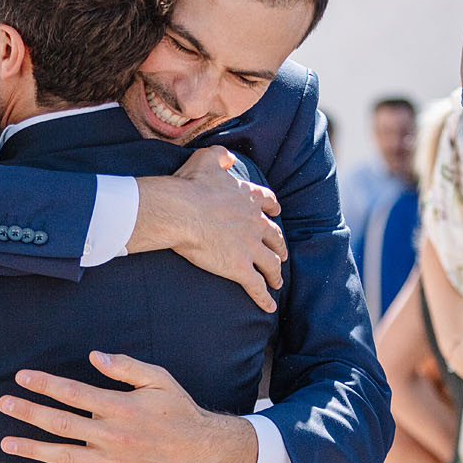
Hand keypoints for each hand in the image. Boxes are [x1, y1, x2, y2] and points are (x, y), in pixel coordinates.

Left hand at [0, 351, 257, 462]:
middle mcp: (111, 436)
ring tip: (6, 443)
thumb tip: (95, 356)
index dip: (45, 384)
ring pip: (63, 456)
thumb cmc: (178, 410)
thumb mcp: (159, 380)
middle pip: (61, 424)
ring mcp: (110, 462)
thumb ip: (126, 367)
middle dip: (29, 413)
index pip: (73, 393)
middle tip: (3, 404)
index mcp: (120, 407)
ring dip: (33, 450)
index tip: (23, 377)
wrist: (199, 451)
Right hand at [131, 148, 284, 312]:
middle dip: (279, 247)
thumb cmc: (190, 185)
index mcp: (248, 198)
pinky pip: (257, 287)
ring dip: (275, 274)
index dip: (273, 211)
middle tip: (280, 255)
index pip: (268, 204)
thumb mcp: (206, 159)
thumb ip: (220, 156)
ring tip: (276, 281)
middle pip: (275, 237)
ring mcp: (251, 247)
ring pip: (271, 264)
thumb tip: (229, 158)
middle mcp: (255, 223)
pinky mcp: (241, 268)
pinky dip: (264, 298)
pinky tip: (269, 306)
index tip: (276, 215)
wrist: (182, 211)